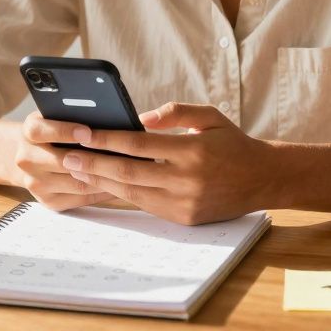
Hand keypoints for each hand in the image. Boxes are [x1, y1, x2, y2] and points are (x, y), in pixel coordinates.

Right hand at [12, 111, 113, 210]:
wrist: (30, 157)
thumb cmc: (53, 131)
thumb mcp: (55, 117)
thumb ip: (72, 114)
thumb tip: (104, 114)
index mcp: (29, 132)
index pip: (40, 130)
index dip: (64, 131)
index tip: (87, 132)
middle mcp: (26, 159)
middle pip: (61, 162)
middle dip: (93, 159)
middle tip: (120, 154)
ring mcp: (35, 183)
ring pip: (76, 183)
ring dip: (103, 177)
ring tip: (125, 170)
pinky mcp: (48, 201)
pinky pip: (81, 198)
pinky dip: (101, 192)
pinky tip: (118, 184)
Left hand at [60, 102, 276, 224]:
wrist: (263, 179)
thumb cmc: (232, 143)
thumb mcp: (208, 116)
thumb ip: (175, 112)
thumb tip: (140, 118)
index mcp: (191, 150)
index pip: (138, 143)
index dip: (106, 139)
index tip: (82, 133)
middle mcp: (186, 179)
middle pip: (128, 172)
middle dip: (94, 163)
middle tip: (67, 157)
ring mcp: (184, 202)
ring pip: (132, 192)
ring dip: (102, 181)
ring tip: (78, 170)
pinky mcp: (184, 218)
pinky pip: (145, 204)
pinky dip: (122, 193)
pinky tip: (104, 183)